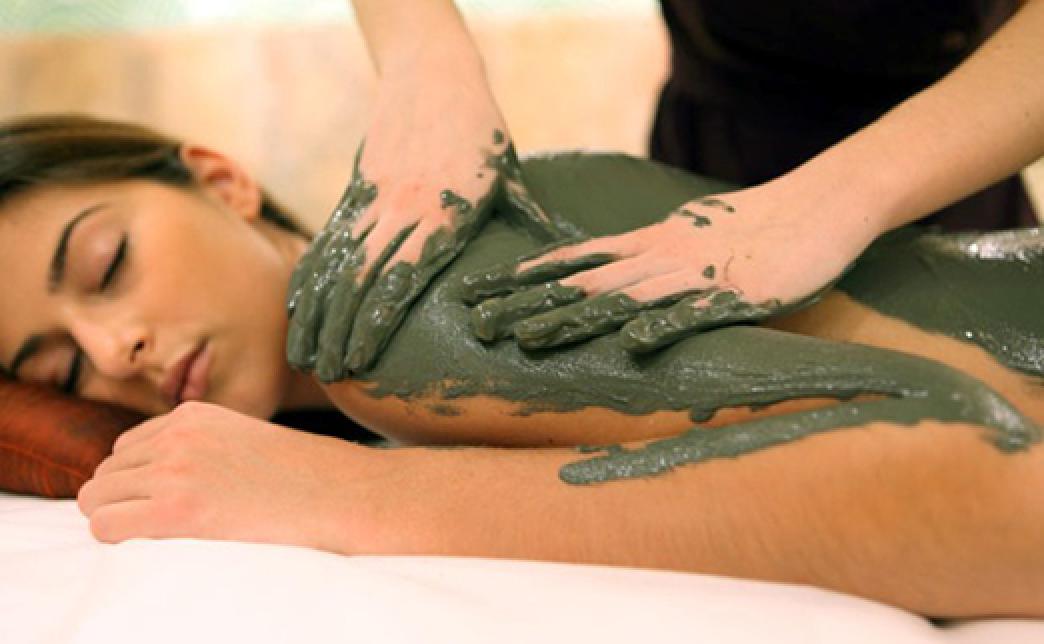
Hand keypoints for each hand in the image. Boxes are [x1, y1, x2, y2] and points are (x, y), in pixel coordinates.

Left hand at [76, 402, 380, 552]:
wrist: (334, 493)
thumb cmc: (296, 477)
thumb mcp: (241, 438)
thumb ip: (198, 444)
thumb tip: (152, 475)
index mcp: (192, 414)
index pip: (127, 448)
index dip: (138, 481)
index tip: (166, 500)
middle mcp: (175, 436)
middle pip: (107, 473)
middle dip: (124, 500)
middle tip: (161, 523)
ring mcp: (174, 470)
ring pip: (98, 498)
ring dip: (120, 518)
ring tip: (163, 534)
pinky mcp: (176, 509)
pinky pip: (106, 525)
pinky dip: (118, 537)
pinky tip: (155, 541)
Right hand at [286, 71, 512, 381]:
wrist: (433, 75)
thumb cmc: (483, 133)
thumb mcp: (512, 179)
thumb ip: (527, 227)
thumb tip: (561, 273)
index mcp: (444, 214)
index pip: (403, 277)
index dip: (378, 322)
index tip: (362, 360)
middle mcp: (402, 210)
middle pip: (363, 280)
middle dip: (342, 332)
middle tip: (330, 376)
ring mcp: (373, 201)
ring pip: (338, 265)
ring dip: (319, 314)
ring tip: (306, 356)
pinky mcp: (355, 192)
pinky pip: (328, 242)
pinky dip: (310, 277)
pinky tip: (297, 309)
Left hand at [460, 184, 870, 352]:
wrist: (820, 205)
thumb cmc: (754, 227)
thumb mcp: (690, 239)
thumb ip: (652, 261)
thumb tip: (616, 287)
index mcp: (648, 244)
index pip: (572, 260)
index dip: (521, 276)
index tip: (476, 291)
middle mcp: (660, 256)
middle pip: (582, 281)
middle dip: (526, 301)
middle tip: (475, 321)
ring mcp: (695, 274)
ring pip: (624, 298)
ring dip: (572, 318)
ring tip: (526, 338)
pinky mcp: (735, 294)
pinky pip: (693, 313)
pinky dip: (661, 327)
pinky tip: (629, 344)